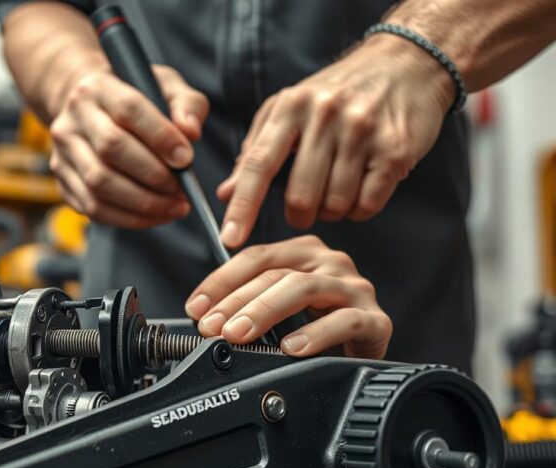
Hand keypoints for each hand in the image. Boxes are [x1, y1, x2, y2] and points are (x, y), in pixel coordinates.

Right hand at [49, 65, 208, 228]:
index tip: (186, 159)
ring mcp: (61, 153)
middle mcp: (72, 120)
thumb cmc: (136, 99)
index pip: (128, 110)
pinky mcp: (62, 181)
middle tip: (182, 189)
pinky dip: (129, 218)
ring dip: (143, 202)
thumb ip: (186, 105)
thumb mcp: (166, 88)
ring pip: (99, 184)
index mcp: (97, 88)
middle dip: (153, 174)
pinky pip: (93, 208)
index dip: (160, 137)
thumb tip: (190, 133)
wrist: (90, 111)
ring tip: (175, 206)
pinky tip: (156, 215)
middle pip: (110, 149)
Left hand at [183, 235, 391, 358]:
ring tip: (239, 334)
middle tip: (212, 327)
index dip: (220, 282)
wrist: (366, 352)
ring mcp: (354, 289)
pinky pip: (346, 322)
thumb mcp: (280, 309)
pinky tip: (293, 348)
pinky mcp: (375, 319)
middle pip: (275, 274)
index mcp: (303, 253)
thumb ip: (248, 304)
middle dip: (236, 302)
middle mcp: (329, 263)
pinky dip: (316, 335)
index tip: (195, 307)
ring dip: (264, 312)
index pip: (255, 258)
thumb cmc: (319, 328)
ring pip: (304, 288)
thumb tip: (205, 317)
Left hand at [216, 33, 455, 247]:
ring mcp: (363, 131)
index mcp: (291, 106)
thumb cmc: (334, 94)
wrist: (404, 63)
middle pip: (300, 197)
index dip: (242, 207)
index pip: (258, 165)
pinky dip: (359, 209)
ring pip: (335, 205)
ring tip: (337, 187)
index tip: (229, 240)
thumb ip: (255, 151)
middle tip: (305, 206)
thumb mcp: (287, 110)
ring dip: (332, 211)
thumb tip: (226, 194)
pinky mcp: (395, 149)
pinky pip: (367, 205)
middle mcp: (326, 115)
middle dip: (298, 214)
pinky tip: (362, 187)